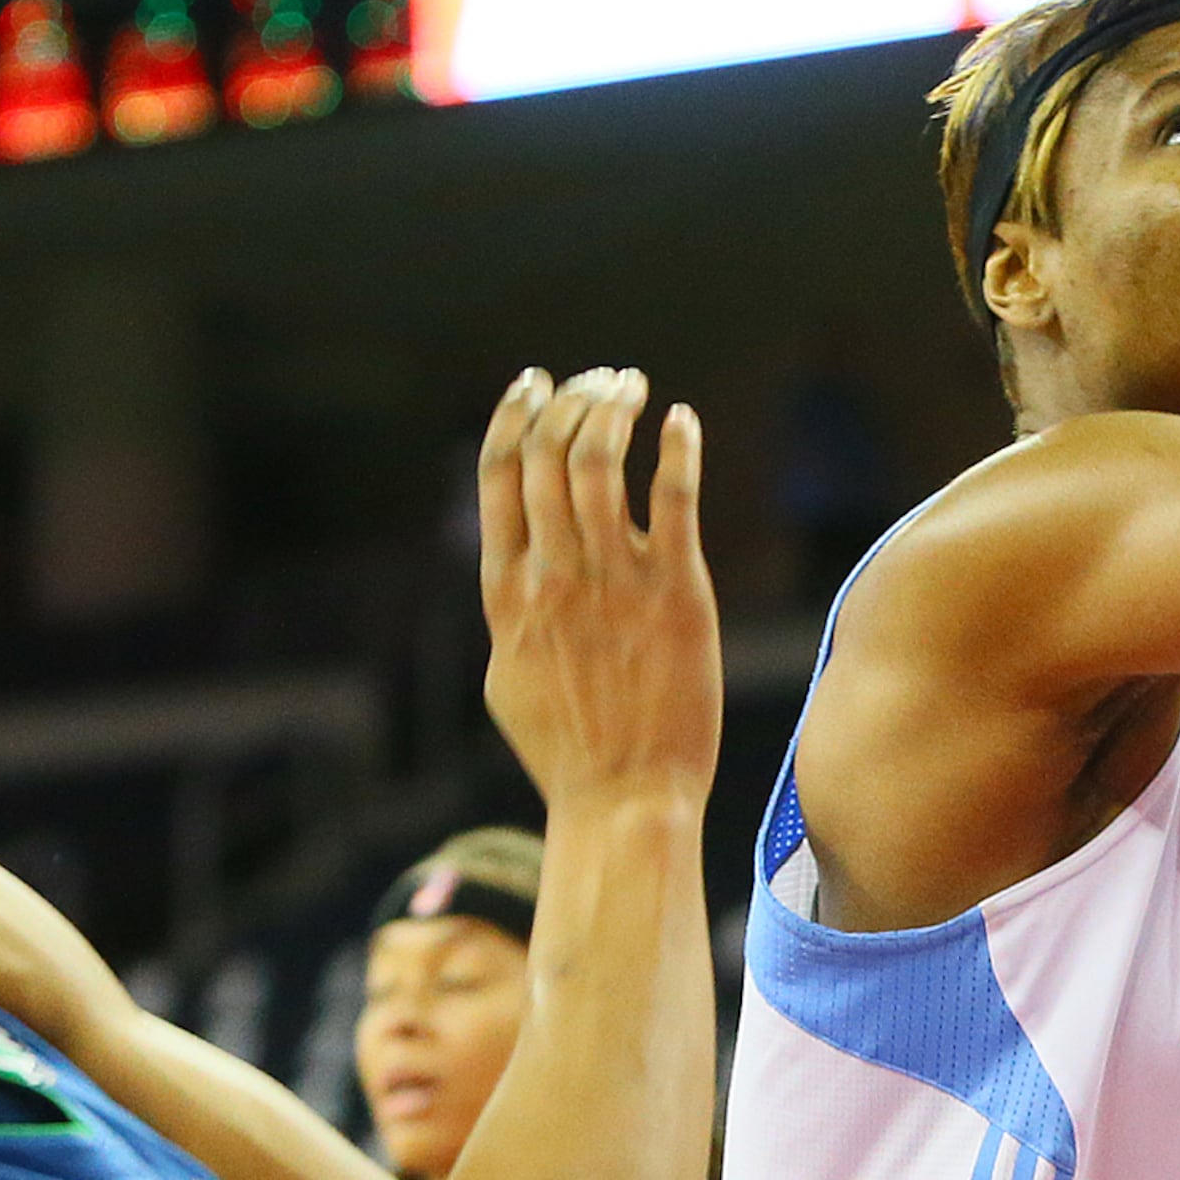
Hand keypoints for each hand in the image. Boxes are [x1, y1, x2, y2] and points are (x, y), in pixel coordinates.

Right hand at [475, 366, 720, 809]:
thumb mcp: (508, 675)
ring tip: (631, 386)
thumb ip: (509, 610)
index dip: (514, 415)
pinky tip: (681, 420)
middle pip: (549, 451)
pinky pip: (675, 494)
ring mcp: (615, 578)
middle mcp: (555, 573)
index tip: (533, 385)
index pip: (499, 474)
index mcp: (508, 591)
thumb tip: (513, 565)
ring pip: (602, 457)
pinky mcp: (677, 590)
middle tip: (595, 381)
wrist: (626, 799)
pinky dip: (676, 445)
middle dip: (570, 398)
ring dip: (614, 405)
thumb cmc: (567, 750)